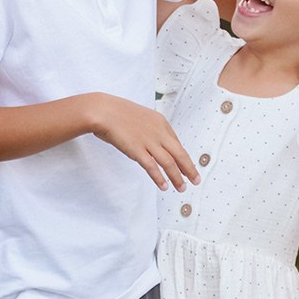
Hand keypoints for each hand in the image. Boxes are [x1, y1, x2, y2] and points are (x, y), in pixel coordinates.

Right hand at [84, 94, 198, 191]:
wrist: (103, 110)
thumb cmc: (118, 113)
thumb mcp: (141, 117)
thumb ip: (150, 129)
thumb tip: (155, 143)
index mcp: (161, 122)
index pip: (177, 143)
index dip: (184, 157)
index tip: (188, 167)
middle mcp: (158, 132)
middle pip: (179, 154)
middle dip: (189, 169)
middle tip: (196, 180)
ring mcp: (148, 141)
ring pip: (168, 162)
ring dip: (176, 177)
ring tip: (181, 188)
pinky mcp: (137, 150)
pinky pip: (152, 167)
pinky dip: (159, 178)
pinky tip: (164, 186)